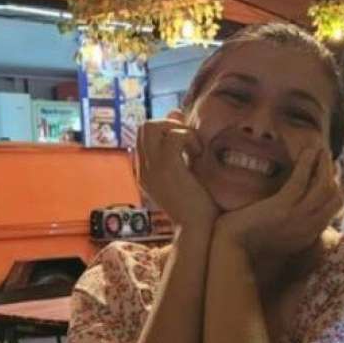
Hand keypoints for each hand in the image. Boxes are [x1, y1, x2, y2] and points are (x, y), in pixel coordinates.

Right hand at [136, 110, 218, 225]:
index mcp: (145, 171)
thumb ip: (178, 145)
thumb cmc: (197, 204)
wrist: (197, 230)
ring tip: (193, 147)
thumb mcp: (185, 170)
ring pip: (152, 126)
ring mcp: (152, 169)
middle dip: (169, 124)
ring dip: (177, 129)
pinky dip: (188, 138)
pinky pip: (173, 137)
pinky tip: (199, 153)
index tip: (187, 140)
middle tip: (189, 140)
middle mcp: (143, 169)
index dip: (166, 129)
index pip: (144, 135)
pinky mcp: (168, 170)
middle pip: (144, 126)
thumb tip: (175, 112)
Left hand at [215, 147, 342, 262]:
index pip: (334, 209)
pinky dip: (307, 163)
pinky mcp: (282, 206)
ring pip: (324, 187)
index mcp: (309, 235)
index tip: (330, 174)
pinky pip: (301, 180)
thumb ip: (294, 224)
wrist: (232, 248)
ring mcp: (298, 217)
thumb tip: (301, 205)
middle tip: (326, 159)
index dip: (335, 189)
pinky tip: (309, 151)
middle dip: (333, 176)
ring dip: (324, 165)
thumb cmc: (249, 241)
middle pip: (334, 198)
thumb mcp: (279, 236)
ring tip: (321, 150)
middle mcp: (309, 227)